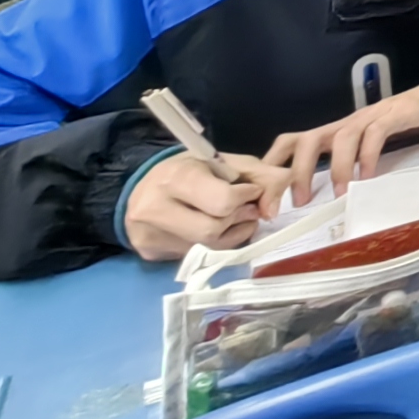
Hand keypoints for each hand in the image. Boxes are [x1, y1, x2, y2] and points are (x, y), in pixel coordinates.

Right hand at [120, 148, 269, 262]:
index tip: (251, 190)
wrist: (142, 188)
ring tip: (232, 217)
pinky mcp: (149, 253)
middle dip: (238, 219)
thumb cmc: (189, 171)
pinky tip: (214, 229)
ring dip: (231, 233)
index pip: (222, 201)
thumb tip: (276, 203)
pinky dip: (214, 244)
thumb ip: (260, 174)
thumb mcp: (224, 162)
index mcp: (175, 177)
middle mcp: (155, 208)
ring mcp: (149, 235)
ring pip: (207, 247)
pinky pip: (195, 256)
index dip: (246, 197)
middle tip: (246, 208)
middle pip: (214, 230)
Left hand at [257, 79, 418, 207]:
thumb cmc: (395, 127)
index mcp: (331, 133)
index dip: (274, 165)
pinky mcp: (391, 116)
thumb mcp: (361, 147)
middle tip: (300, 202)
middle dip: (298, 171)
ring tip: (340, 194)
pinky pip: (374, 135)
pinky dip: (368, 156)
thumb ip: (343, 164)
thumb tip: (324, 198)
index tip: (268, 197)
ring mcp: (366, 119)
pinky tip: (369, 177)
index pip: (291, 142)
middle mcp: (342, 124)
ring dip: (337, 168)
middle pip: (306, 140)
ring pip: (340, 138)